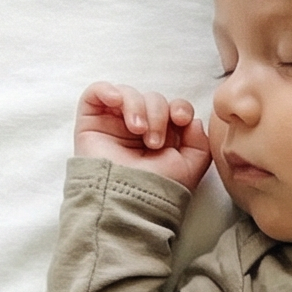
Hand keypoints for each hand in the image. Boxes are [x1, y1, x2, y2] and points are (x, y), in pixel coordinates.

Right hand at [74, 82, 214, 190]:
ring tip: (138, 131)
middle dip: (158, 114)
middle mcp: (139, 129)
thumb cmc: (158, 189)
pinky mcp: (91, 122)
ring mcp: (114, 124)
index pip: (173, 108)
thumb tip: (192, 120)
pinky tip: (116, 101)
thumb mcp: (191, 166)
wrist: (128, 200)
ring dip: (138, 107)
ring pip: (129, 94)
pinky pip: (96, 92)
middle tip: (154, 142)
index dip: (180, 107)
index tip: (180, 120)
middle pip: (154, 98)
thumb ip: (199, 141)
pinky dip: (107, 90)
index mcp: (163, 137)